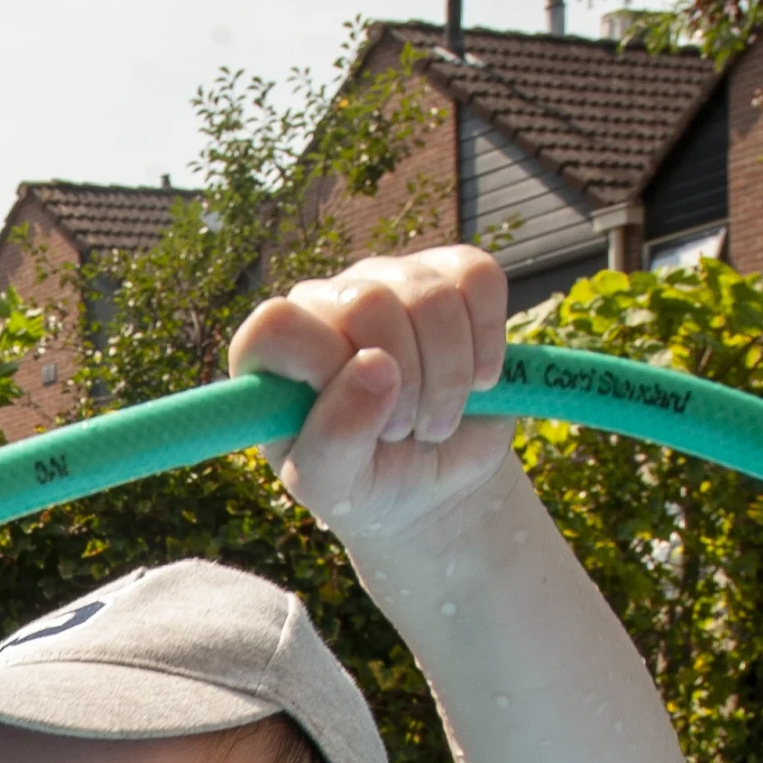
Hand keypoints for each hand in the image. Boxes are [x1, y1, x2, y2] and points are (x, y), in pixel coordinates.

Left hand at [227, 246, 514, 548]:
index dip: (324, 367)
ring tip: (436, 419)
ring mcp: (388, 281)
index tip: (361, 418)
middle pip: (365, 303)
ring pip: (429, 294)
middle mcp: (324, 305)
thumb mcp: (336, 486)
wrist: (435, 484)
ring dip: (449, 375)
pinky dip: (489, 339)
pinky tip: (478, 381)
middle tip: (404, 431)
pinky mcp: (447, 276)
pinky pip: (479, 276)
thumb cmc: (367, 484)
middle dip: (403, 381)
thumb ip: (334, 439)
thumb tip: (375, 367)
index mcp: (274, 353)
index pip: (276, 325)